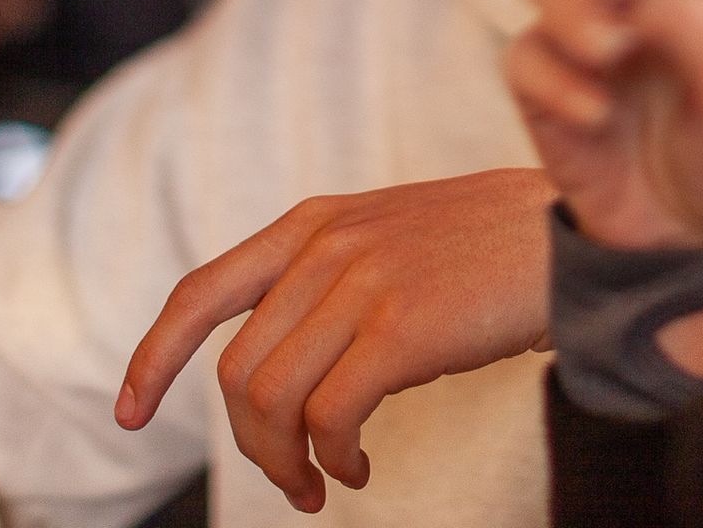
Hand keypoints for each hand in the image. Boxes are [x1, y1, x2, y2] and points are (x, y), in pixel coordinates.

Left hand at [115, 169, 556, 512]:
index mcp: (314, 222)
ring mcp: (362, 283)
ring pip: (272, 399)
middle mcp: (325, 246)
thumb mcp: (391, 233)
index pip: (201, 291)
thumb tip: (280, 354)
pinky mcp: (401, 328)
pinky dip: (332, 459)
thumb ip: (331, 270)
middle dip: (250, 444)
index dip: (153, 356)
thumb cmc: (492, 246)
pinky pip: (329, 417)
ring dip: (287, 462)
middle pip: (235, 370)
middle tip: (291, 480)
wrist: (572, 232)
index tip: (129, 410)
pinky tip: (359, 468)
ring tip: (323, 481)